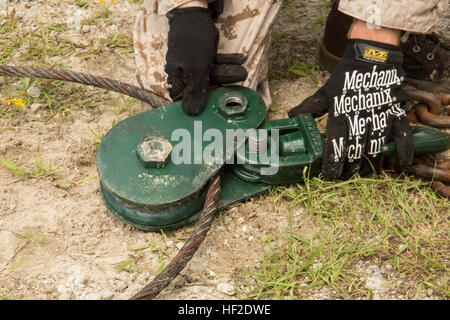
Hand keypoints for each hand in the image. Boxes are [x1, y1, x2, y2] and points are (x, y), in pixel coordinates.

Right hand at [165, 7, 246, 115]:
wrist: (195, 14)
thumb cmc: (193, 43)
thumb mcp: (196, 70)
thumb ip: (196, 92)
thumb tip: (191, 114)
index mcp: (178, 81)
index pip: (188, 101)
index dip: (203, 104)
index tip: (219, 106)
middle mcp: (184, 75)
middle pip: (204, 88)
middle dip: (223, 84)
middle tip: (239, 81)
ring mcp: (193, 65)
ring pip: (212, 75)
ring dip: (229, 73)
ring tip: (243, 70)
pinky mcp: (202, 57)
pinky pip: (215, 64)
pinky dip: (227, 62)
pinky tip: (240, 60)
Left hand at [289, 39, 413, 179]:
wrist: (371, 54)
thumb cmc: (345, 76)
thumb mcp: (324, 91)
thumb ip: (309, 108)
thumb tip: (291, 117)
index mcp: (340, 113)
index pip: (335, 143)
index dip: (333, 162)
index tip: (330, 175)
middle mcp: (360, 116)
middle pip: (355, 149)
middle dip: (350, 167)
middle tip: (346, 176)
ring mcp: (380, 114)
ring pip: (376, 145)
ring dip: (370, 162)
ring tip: (364, 172)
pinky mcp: (396, 110)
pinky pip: (403, 132)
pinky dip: (405, 148)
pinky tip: (403, 162)